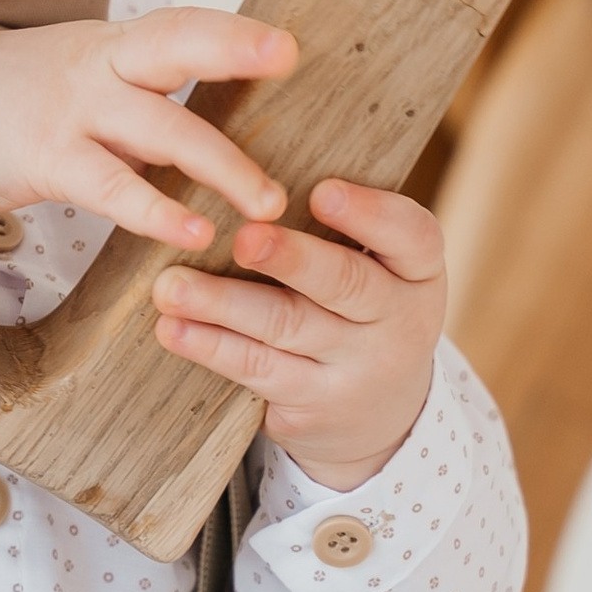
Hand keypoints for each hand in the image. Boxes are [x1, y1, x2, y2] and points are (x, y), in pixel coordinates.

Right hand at [0, 7, 295, 249]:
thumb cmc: (20, 102)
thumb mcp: (86, 78)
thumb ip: (144, 93)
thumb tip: (222, 121)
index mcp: (116, 47)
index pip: (182, 26)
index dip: (234, 30)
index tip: (288, 44)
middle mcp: (100, 68)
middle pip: (172, 45)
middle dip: (231, 47)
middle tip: (285, 55)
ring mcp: (74, 112)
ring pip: (159, 129)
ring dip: (221, 166)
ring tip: (267, 203)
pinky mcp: (50, 160)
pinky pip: (113, 188)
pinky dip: (156, 212)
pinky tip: (194, 232)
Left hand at [152, 179, 444, 487]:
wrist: (380, 415)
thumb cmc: (363, 310)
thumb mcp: (381, 270)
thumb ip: (340, 230)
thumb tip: (252, 176)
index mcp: (419, 271)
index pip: (411, 236)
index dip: (369, 215)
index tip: (323, 192)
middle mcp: (399, 322)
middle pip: (346, 285)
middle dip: (291, 260)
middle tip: (243, 238)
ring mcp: (356, 370)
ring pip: (287, 328)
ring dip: (224, 305)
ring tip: (172, 287)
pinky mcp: (312, 406)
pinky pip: (258, 370)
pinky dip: (212, 347)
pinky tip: (174, 329)